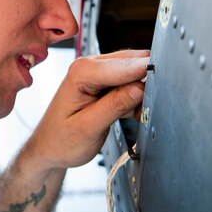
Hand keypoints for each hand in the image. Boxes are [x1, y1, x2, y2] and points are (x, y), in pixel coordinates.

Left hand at [26, 49, 148, 169]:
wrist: (50, 149)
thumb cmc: (60, 140)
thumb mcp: (88, 128)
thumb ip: (114, 105)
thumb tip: (139, 88)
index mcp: (80, 72)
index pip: (122, 65)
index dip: (143, 73)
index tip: (162, 83)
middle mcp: (89, 67)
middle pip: (132, 62)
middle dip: (145, 81)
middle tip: (149, 104)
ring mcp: (99, 74)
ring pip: (134, 72)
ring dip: (142, 92)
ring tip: (136, 114)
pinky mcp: (106, 84)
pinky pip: (131, 84)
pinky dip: (137, 99)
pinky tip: (132, 114)